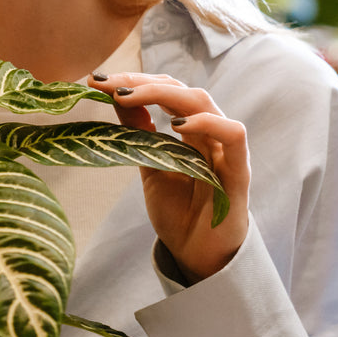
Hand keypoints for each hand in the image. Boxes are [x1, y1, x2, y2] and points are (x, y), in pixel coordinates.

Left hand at [88, 72, 249, 281]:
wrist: (197, 256)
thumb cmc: (178, 212)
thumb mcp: (150, 166)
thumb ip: (138, 134)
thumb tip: (115, 96)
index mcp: (190, 131)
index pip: (166, 91)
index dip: (136, 81)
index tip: (99, 80)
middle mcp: (209, 133)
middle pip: (182, 90)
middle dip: (144, 82)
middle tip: (109, 84)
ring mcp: (225, 150)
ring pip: (204, 103)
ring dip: (166, 94)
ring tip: (131, 96)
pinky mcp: (238, 173)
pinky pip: (233, 135)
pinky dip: (208, 123)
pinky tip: (178, 125)